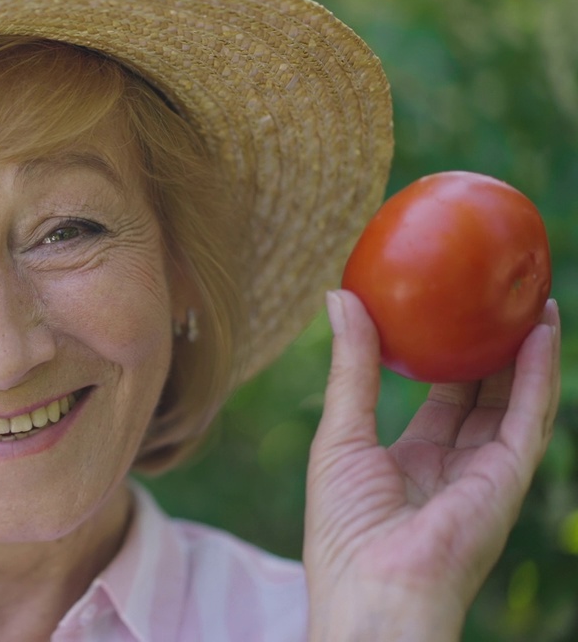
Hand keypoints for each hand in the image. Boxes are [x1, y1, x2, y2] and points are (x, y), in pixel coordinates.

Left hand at [304, 290, 560, 641]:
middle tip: (498, 295)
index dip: (448, 357)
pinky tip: (542, 331)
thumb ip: (351, 367)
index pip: (439, 400)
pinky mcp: (508, 479)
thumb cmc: (344, 525)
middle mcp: (455, 467)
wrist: (372, 586)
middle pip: (484, 397)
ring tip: (531, 297)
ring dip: (527, 351)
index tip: (449, 310)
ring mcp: (486, 474)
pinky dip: (539, 374)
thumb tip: (339, 295)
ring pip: (515, 401)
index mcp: (413, 462)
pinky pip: (531, 417)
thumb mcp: (340, 433)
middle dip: (495, 349)